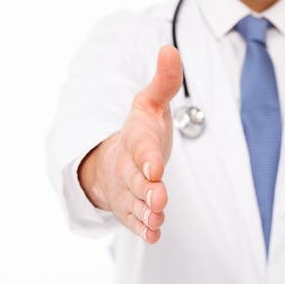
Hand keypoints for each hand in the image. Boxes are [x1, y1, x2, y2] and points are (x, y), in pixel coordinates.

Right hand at [79, 46, 182, 242]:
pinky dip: (143, 228)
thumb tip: (169, 49)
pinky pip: (134, 220)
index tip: (155, 167)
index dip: (147, 158)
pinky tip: (153, 235)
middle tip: (159, 199)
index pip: (141, 148)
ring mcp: (127, 190)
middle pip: (137, 181)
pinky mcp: (130, 208)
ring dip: (146, 214)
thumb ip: (164, 81)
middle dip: (147, 191)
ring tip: (157, 220)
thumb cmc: (139, 131)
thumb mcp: (150, 104)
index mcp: (135, 140)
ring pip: (135, 204)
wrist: (115, 159)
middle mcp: (128, 168)